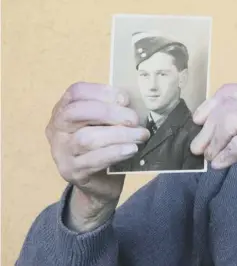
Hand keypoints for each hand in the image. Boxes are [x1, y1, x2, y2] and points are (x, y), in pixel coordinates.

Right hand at [46, 82, 149, 231]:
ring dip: (119, 135)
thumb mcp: (108, 123)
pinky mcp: (71, 171)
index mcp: (64, 109)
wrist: (101, 183)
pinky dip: (115, 152)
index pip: (76, 92)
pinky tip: (131, 149)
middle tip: (134, 119)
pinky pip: (93, 160)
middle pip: (76, 112)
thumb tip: (131, 101)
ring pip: (86, 138)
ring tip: (140, 135)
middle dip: (109, 113)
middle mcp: (57, 129)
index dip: (101, 91)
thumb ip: (115, 109)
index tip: (125, 98)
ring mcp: (61, 152)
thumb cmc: (106, 145)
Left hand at [190, 84, 236, 218]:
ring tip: (211, 156)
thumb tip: (200, 123)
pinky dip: (225, 155)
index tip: (197, 123)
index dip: (209, 106)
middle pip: (227, 107)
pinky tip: (220, 164)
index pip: (230, 91)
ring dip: (215, 142)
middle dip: (207, 129)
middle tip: (198, 149)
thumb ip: (231, 122)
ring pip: (231, 122)